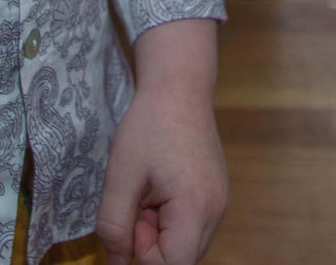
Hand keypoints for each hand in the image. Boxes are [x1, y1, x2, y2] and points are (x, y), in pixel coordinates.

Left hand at [98, 29, 225, 264]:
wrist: (179, 88)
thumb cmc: (148, 126)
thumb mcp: (121, 177)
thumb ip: (114, 227)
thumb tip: (118, 263)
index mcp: (196, 207)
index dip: (145, 256)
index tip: (132, 220)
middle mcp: (217, 212)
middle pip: (181, 259)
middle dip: (151, 244)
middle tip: (138, 202)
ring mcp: (220, 204)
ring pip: (185, 246)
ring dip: (159, 233)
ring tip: (149, 193)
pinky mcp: (216, 197)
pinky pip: (191, 228)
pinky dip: (170, 221)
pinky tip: (161, 189)